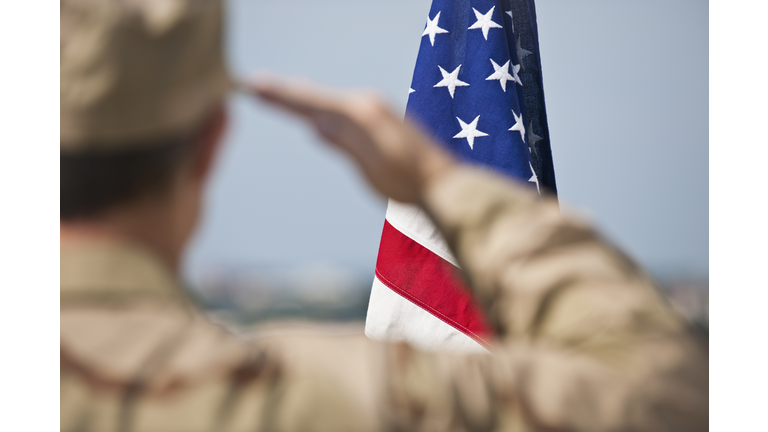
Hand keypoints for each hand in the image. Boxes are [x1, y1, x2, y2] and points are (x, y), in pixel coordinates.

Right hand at [245, 75, 456, 203]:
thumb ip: (345, 144)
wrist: (442, 182)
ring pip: (326, 101)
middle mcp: (366, 105)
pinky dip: (318, 105)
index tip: (254, 88)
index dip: (282, 97)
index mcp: (362, 115)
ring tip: (271, 90)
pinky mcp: (377, 120)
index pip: (312, 103)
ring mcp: (373, 110)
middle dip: (284, 92)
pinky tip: (310, 109)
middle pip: (315, 97)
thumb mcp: (373, 168)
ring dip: (298, 97)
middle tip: (253, 84)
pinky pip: (338, 108)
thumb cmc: (409, 182)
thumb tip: (315, 126)